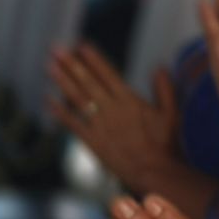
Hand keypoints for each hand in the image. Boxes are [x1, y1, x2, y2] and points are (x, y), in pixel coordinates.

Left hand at [49, 44, 179, 189]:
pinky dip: (60, 112)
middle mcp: (112, 109)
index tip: (80, 45)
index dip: (93, 59)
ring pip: (77, 98)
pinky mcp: (93, 142)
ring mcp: (100, 125)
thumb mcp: (171, 114)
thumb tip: (160, 67)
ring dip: (62, 81)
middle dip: (71, 64)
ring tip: (49, 66)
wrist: (154, 173)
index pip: (108, 74)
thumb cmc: (165, 145)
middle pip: (88, 82)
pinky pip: (72, 124)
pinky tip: (48, 101)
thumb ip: (165, 89)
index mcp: (129, 100)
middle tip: (56, 49)